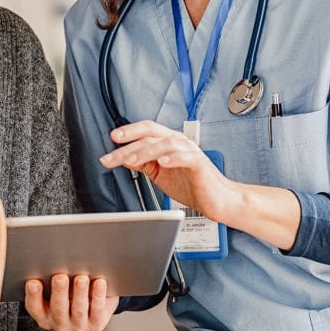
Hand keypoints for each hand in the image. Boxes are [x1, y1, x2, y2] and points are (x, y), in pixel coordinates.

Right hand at [23, 274, 117, 330]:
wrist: (93, 304)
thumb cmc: (69, 291)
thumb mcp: (55, 288)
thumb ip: (50, 277)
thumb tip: (52, 257)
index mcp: (44, 314)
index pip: (34, 307)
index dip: (33, 296)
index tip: (33, 282)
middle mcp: (60, 323)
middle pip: (58, 309)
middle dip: (59, 292)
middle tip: (60, 277)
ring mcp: (78, 325)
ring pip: (78, 310)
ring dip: (79, 293)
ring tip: (81, 278)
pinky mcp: (97, 323)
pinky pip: (98, 310)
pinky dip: (98, 296)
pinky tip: (99, 282)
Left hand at [100, 120, 240, 223]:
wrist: (217, 200)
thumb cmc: (192, 185)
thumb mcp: (159, 173)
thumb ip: (143, 163)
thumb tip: (123, 157)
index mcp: (168, 142)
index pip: (146, 130)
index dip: (128, 132)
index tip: (112, 139)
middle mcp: (179, 142)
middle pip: (150, 136)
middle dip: (128, 145)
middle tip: (112, 156)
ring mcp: (190, 151)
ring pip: (165, 143)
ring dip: (145, 151)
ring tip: (131, 160)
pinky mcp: (199, 164)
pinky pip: (185, 157)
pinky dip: (172, 158)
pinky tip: (162, 162)